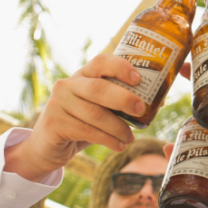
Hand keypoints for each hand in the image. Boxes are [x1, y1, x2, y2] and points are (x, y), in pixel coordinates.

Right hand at [5, 55, 143, 181]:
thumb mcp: (100, 109)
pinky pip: (87, 131)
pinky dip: (108, 140)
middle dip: (124, 98)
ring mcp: (58, 103)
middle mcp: (68, 84)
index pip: (101, 62)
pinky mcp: (54, 123)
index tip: (139, 79)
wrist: (47, 146)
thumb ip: (121, 102)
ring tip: (130, 138)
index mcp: (83, 75)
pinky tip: (118, 146)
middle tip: (141, 110)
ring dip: (118, 128)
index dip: (121, 67)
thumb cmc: (82, 123)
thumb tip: (159, 99)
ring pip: (95, 114)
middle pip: (99, 88)